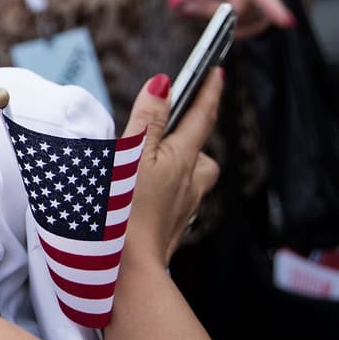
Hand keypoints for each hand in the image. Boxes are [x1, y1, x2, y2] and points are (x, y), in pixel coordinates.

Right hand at [121, 72, 221, 266]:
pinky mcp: (170, 228)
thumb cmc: (123, 211)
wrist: (125, 268)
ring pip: (191, 180)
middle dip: (190, 140)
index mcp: (182, 160)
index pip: (201, 118)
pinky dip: (164, 194)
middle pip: (201, 154)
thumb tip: (163, 84)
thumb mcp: (131, 154)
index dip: (208, 92)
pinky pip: (175, 202)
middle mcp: (190, 183)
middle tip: (170, 130)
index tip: (216, 72)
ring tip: (148, 167)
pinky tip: (141, 199)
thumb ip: (148, 118)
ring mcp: (182, 208)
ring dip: (178, 170)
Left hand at [169, 0, 293, 37]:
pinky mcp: (271, 4)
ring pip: (244, 20)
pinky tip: (215, 6)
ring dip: (217, 15)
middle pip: (240, 9)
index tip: (286, 22)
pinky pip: (248, 24)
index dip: (271, 5)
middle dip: (209, 9)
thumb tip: (177, 3)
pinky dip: (228, 21)